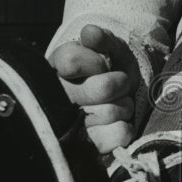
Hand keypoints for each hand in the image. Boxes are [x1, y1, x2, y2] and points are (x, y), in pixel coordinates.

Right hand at [50, 24, 139, 152]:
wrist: (119, 97)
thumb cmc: (110, 69)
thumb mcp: (108, 48)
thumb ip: (101, 39)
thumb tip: (89, 33)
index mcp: (56, 70)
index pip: (72, 62)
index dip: (96, 62)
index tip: (101, 64)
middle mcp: (58, 99)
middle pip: (103, 89)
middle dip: (120, 83)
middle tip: (118, 83)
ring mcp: (71, 127)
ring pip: (111, 112)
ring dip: (124, 105)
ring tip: (117, 103)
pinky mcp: (88, 148)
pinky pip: (118, 136)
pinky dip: (124, 128)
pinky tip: (116, 123)